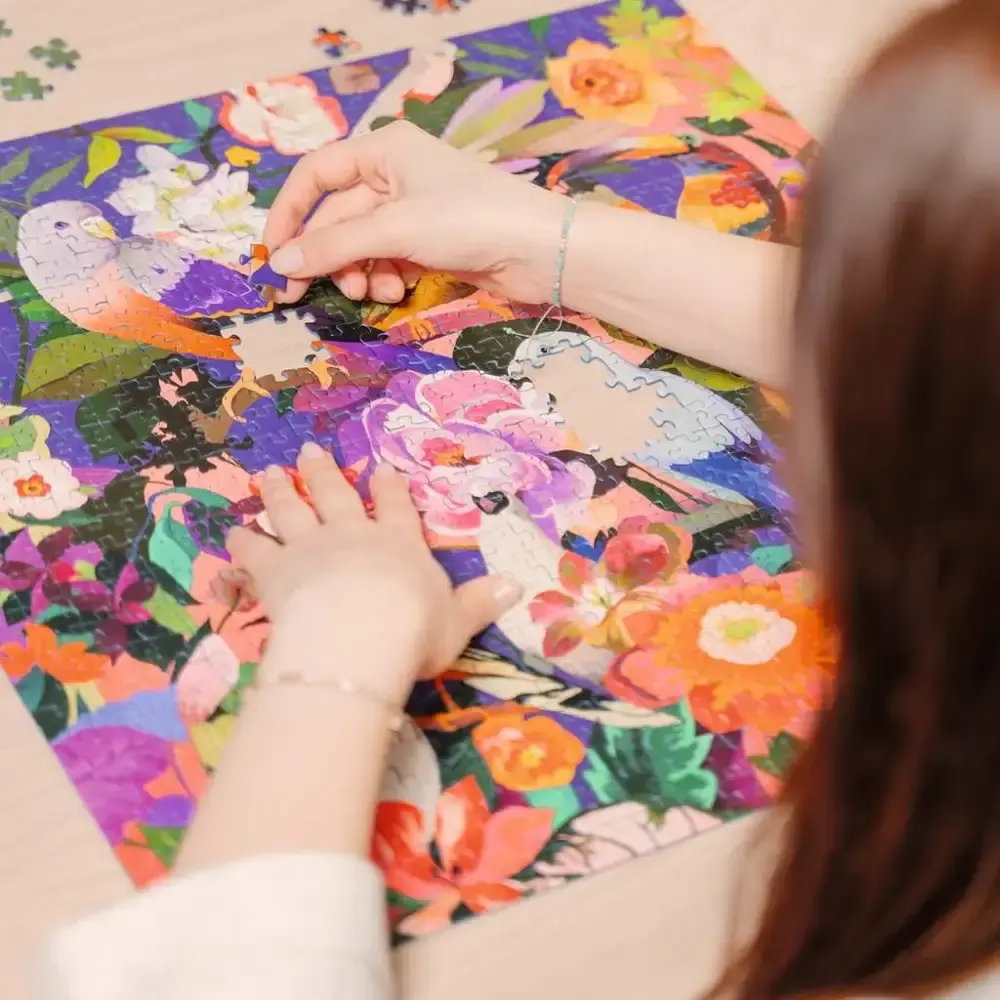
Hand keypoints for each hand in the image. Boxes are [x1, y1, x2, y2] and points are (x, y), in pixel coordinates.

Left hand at [225, 442, 521, 705]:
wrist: (361, 633)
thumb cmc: (416, 628)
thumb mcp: (458, 619)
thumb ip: (482, 601)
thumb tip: (518, 586)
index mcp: (400, 544)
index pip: (397, 508)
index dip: (390, 487)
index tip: (382, 467)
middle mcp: (354, 536)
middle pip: (337, 496)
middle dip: (325, 472)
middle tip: (311, 449)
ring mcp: (311, 548)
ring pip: (293, 511)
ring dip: (280, 491)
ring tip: (269, 471)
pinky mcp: (276, 571)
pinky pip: (256, 551)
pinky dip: (244, 541)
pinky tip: (233, 530)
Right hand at [263, 120, 567, 305]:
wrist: (539, 250)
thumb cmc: (468, 219)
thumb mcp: (394, 228)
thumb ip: (334, 246)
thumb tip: (280, 263)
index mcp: (382, 151)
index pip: (316, 175)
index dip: (290, 214)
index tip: (273, 256)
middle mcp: (394, 175)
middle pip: (337, 217)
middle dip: (325, 255)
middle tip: (300, 295)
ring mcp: (413, 211)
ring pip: (361, 244)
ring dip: (355, 271)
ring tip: (366, 292)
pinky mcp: (431, 243)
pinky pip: (387, 259)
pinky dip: (383, 276)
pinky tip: (393, 291)